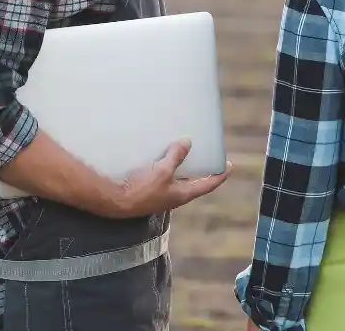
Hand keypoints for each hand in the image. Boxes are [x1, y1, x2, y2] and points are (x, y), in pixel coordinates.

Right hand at [101, 138, 229, 218]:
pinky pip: (163, 177)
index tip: (229, 166)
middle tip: (205, 157)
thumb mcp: (162, 170)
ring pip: (177, 180)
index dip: (219, 175)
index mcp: (183, 194)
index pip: (207, 185)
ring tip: (183, 153)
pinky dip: (167, 167)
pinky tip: (160, 157)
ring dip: (182, 168)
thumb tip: (187, 142)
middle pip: (193, 183)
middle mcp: (175, 196)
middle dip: (200, 170)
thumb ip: (176, 156)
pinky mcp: (149, 190)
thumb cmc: (142, 189)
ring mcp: (162, 194)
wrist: (116, 201)